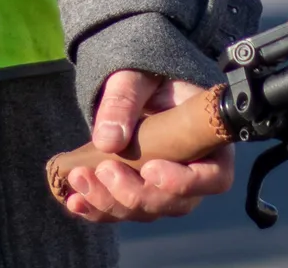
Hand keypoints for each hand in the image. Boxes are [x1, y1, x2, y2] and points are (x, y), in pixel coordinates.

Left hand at [62, 70, 234, 223]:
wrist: (132, 85)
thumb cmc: (144, 75)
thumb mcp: (135, 77)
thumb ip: (124, 101)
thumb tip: (108, 140)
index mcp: (207, 141)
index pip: (214, 177)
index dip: (184, 182)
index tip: (150, 170)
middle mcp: (193, 173)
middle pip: (174, 203)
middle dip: (135, 195)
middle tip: (104, 171)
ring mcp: (166, 188)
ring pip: (146, 211)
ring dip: (110, 203)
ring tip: (78, 181)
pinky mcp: (139, 193)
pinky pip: (121, 210)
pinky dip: (96, 209)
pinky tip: (74, 201)